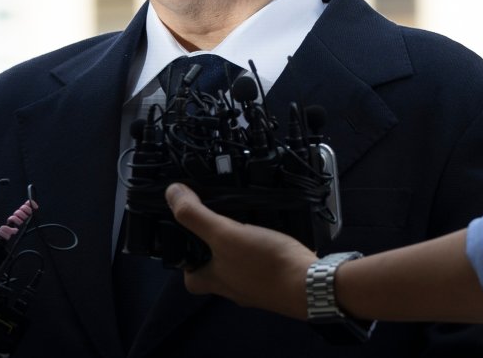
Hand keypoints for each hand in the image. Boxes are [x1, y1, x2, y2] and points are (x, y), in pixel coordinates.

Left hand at [165, 183, 314, 319]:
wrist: (312, 284)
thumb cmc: (264, 264)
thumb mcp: (224, 234)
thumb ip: (196, 216)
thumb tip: (170, 194)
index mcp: (214, 281)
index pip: (190, 277)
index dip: (185, 258)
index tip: (188, 235)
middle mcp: (234, 289)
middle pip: (216, 270)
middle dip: (215, 248)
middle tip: (219, 222)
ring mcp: (257, 287)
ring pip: (240, 266)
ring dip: (240, 246)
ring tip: (243, 219)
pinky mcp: (278, 280)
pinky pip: (263, 263)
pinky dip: (263, 248)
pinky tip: (269, 231)